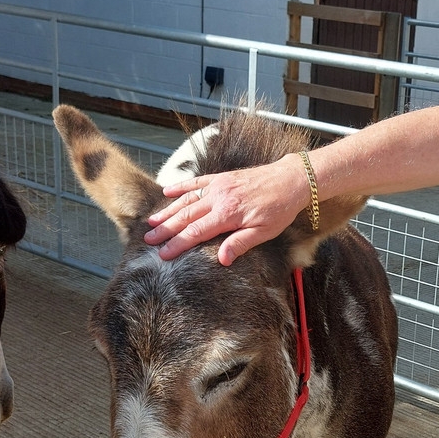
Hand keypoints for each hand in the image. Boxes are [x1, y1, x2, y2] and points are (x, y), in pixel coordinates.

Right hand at [144, 155, 308, 265]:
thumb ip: (241, 244)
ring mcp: (218, 186)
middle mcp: (218, 198)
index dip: (178, 243)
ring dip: (168, 211)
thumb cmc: (279, 209)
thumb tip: (222, 259)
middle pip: (185, 216)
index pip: (196, 232)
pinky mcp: (221, 177)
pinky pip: (196, 183)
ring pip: (187, 200)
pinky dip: (181, 187)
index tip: (163, 254)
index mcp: (228, 214)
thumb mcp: (264, 232)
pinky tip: (168, 192)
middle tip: (149, 240)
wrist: (290, 180)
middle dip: (166, 230)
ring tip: (151, 222)